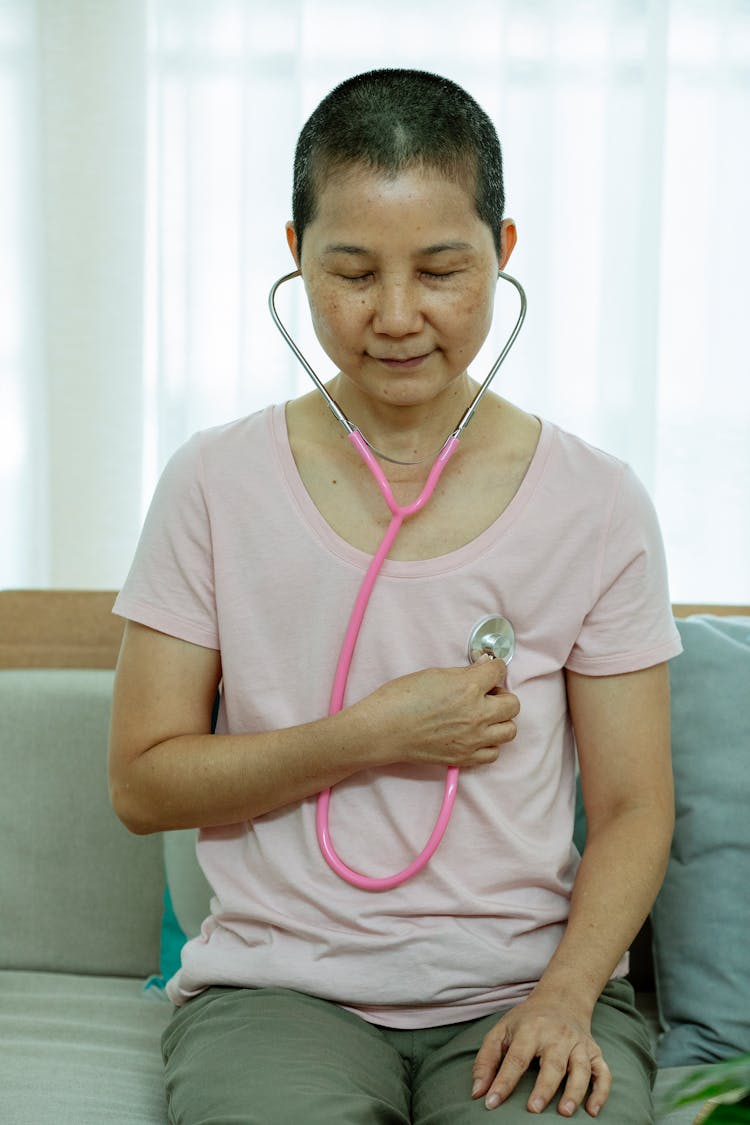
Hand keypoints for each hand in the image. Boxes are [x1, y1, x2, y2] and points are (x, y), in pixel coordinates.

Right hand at [362, 657, 518, 769]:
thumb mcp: (434, 674)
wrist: (382, 730)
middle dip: (501, 695)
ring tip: (483, 716)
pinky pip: (494, 753)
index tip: (488, 669)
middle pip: (513, 704)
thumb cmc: (400, 698)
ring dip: (500, 720)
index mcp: (468, 688)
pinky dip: (489, 743)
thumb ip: (464, 673)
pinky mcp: (464, 757)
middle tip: (486, 694)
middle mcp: (476, 714)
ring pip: (509, 730)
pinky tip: (475, 735)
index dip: (494, 667)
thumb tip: (483, 668)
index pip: (499, 671)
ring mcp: (472, 739)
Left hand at [471, 995, 610, 1115]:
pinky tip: (592, 1110)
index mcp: (530, 1030)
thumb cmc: (526, 1021)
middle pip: (552, 1064)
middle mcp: (557, 1036)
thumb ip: (486, 1060)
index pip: (515, 1058)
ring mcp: (578, 1044)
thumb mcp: (501, 1031)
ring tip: (564, 1112)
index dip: (503, 1082)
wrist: (561, 999)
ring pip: (580, 1068)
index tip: (491, 1103)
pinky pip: (603, 1073)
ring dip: (574, 1091)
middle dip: (543, 1088)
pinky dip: (600, 1092)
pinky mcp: (594, 1052)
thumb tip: (478, 1093)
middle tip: (533, 1109)